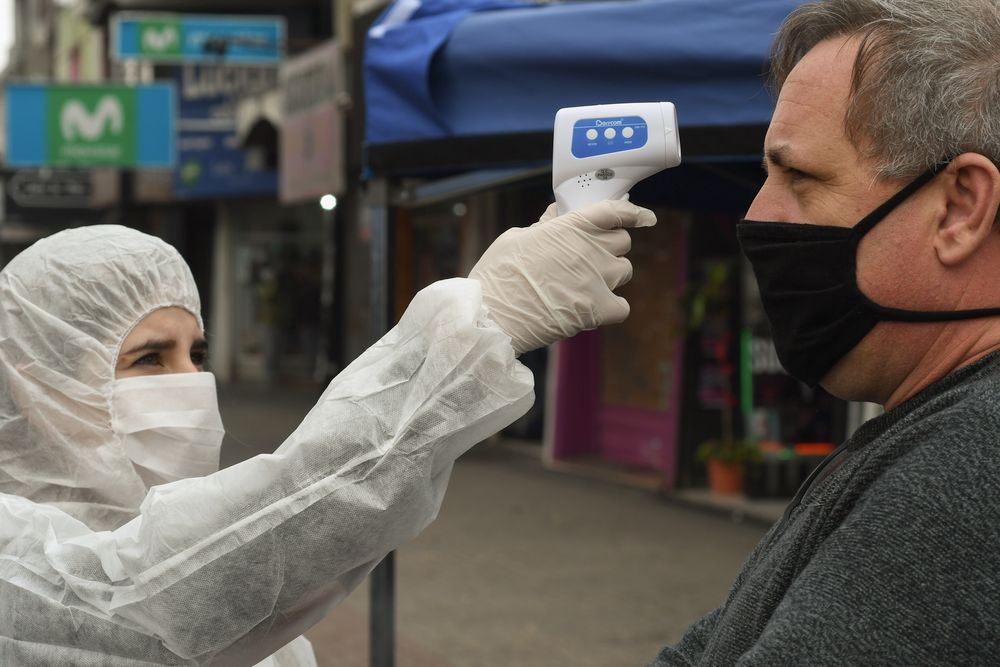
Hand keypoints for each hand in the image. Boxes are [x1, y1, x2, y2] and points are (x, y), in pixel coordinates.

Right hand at [469, 199, 655, 354]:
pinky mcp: (599, 309)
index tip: (645, 218)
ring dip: (610, 276)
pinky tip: (594, 309)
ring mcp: (598, 279)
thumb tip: (555, 217)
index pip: (614, 211)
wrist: (492, 317)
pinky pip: (623, 306)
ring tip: (585, 286)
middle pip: (622, 242)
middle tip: (591, 259)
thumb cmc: (497, 276)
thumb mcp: (515, 238)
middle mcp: (590, 249)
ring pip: (624, 271)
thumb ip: (543, 226)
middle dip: (610, 247)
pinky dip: (613, 307)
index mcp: (570, 226)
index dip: (634, 213)